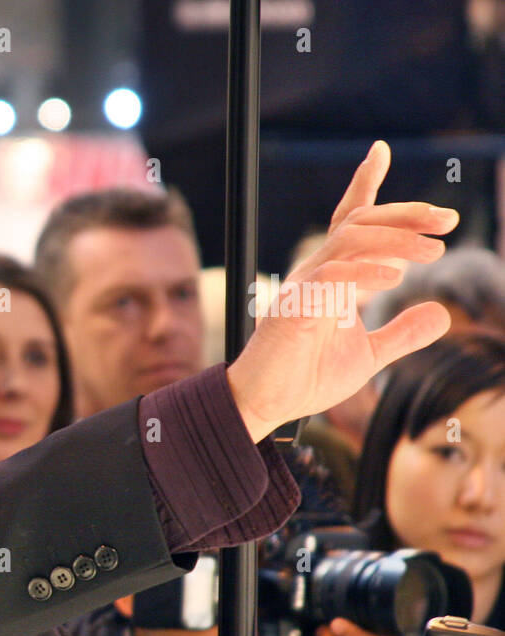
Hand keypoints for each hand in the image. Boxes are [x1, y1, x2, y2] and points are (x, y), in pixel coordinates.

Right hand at [227, 140, 457, 442]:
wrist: (266, 406)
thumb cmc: (306, 379)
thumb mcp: (368, 356)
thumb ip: (402, 334)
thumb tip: (440, 314)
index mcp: (329, 278)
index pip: (348, 223)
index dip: (363, 185)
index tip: (379, 152)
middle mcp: (314, 273)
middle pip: (358, 223)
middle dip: (404, 213)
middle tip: (447, 219)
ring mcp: (302, 288)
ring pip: (348, 241)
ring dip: (396, 240)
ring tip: (434, 252)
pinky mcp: (294, 308)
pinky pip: (331, 278)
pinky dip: (366, 272)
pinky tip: (395, 277)